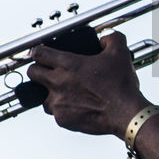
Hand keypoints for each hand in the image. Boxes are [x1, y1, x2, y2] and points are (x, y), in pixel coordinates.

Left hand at [26, 30, 144, 135]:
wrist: (126, 113)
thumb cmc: (121, 84)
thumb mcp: (120, 52)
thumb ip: (111, 38)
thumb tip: (104, 39)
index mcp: (68, 65)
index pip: (38, 53)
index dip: (38, 51)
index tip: (41, 53)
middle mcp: (58, 83)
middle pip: (32, 73)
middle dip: (38, 70)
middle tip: (48, 71)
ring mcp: (58, 103)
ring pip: (41, 96)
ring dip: (49, 93)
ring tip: (64, 92)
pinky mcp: (63, 120)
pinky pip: (56, 113)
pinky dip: (63, 109)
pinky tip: (76, 106)